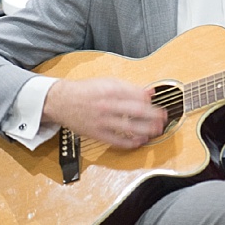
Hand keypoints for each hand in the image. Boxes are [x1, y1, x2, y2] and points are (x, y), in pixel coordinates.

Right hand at [43, 77, 167, 149]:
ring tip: (156, 130)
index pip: (136, 95)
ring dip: (146, 130)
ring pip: (129, 127)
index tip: (159, 104)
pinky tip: (140, 141)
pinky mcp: (97, 133)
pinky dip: (130, 142)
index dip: (150, 101)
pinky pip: (117, 140)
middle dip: (153, 116)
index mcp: (110, 89)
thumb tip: (150, 91)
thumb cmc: (85, 90)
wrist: (61, 101)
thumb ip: (129, 87)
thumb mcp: (107, 82)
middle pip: (136, 111)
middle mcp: (106, 105)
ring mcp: (102, 120)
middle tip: (164, 118)